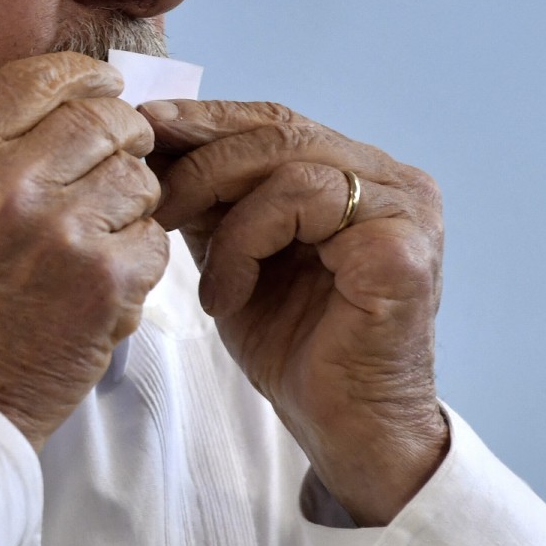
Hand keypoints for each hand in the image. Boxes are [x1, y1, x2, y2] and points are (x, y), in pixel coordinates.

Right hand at [0, 53, 169, 449]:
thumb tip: (65, 96)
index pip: (37, 78)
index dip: (84, 76)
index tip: (106, 86)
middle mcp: (7, 184)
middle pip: (102, 118)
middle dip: (124, 136)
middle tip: (122, 160)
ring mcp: (59, 232)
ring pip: (138, 179)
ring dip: (132, 204)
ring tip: (99, 238)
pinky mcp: (104, 281)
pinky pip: (154, 240)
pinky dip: (140, 259)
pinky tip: (104, 281)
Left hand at [144, 100, 448, 524]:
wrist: (340, 426)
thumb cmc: (292, 343)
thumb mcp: (234, 251)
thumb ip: (211, 197)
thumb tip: (147, 137)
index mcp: (359, 172)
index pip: (273, 121)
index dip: (204, 119)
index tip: (139, 127)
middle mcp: (393, 179)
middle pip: (278, 129)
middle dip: (197, 153)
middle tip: (142, 187)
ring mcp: (406, 208)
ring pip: (286, 160)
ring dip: (217, 206)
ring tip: (190, 265)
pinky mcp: (401, 246)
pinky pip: (305, 202)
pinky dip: (247, 242)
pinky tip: (224, 296)